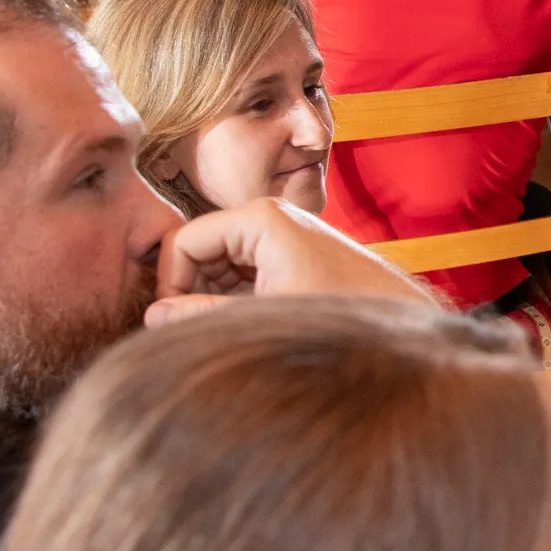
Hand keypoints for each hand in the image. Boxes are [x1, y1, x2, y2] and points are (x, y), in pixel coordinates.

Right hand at [149, 198, 426, 322]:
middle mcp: (268, 217)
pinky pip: (243, 273)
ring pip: (219, 266)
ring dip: (213, 299)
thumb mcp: (260, 316)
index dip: (169, 283)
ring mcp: (280, 236)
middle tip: (198, 332)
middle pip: (199, 251)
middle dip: (191, 292)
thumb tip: (151, 316)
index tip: (171, 321)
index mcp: (260, 217)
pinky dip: (235, 300)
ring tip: (230, 331)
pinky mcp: (290, 257)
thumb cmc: (336, 315)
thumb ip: (202, 315)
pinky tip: (249, 326)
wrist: (399, 321)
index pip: (183, 241)